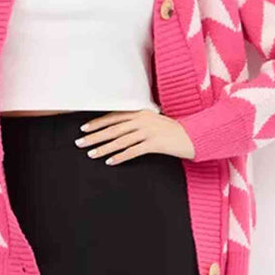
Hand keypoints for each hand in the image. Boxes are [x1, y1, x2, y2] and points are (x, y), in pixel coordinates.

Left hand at [74, 109, 194, 164]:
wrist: (194, 136)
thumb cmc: (172, 131)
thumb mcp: (154, 121)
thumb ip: (137, 122)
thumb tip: (118, 129)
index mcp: (140, 112)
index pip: (113, 117)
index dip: (97, 123)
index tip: (84, 129)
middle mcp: (142, 120)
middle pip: (113, 129)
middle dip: (94, 136)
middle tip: (80, 143)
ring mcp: (148, 131)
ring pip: (120, 141)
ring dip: (103, 148)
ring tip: (91, 154)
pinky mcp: (154, 144)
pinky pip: (133, 151)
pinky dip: (120, 157)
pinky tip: (110, 161)